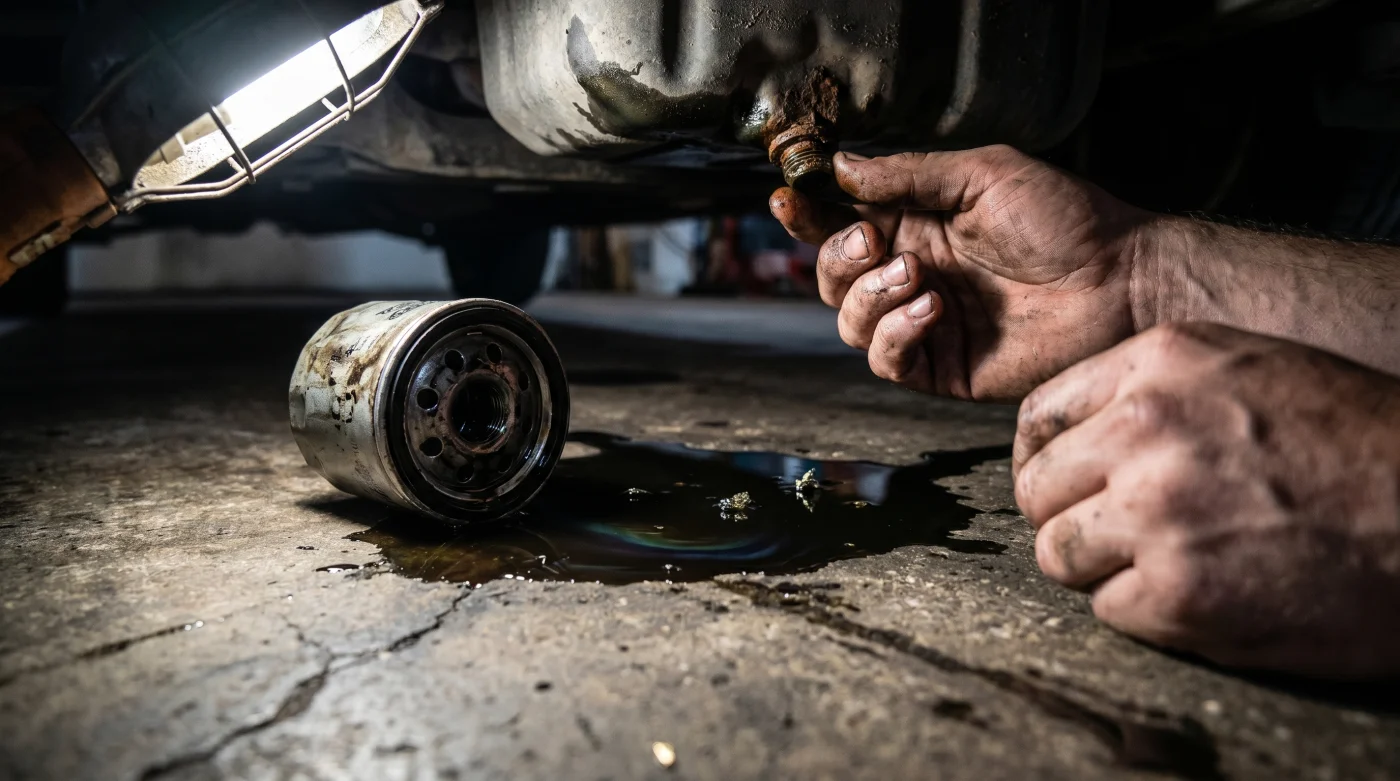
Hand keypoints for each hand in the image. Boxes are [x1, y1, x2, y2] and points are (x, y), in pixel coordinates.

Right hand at [770, 146, 1147, 400]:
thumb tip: (841, 168)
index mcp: (917, 225)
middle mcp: (913, 275)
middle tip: (872, 244)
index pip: (841, 223)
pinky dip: (894, 336)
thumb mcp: (982, 175)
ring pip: (850, 322)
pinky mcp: (942, 367)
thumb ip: (908, 176)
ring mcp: (924, 324)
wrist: (1120, 281)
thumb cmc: (1065, 221)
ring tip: (918, 278)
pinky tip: (929, 311)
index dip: (807, 214)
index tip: (787, 199)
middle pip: (831, 278)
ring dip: (869, 298)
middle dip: (838, 260)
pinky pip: (887, 361)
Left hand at [1014, 322, 1399, 677]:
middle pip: (1037, 490)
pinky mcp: (1179, 593)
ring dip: (1103, 568)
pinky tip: (1210, 593)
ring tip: (1171, 562)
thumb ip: (1155, 391)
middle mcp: (1144, 429)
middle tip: (1122, 533)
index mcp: (1159, 364)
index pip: (1038, 417)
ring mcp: (1157, 513)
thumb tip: (1078, 437)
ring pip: (1059, 553)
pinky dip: (1150, 612)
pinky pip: (1110, 609)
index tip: (1067, 484)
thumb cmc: (1359, 443)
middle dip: (1071, 516)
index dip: (1047, 460)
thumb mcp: (1250, 370)